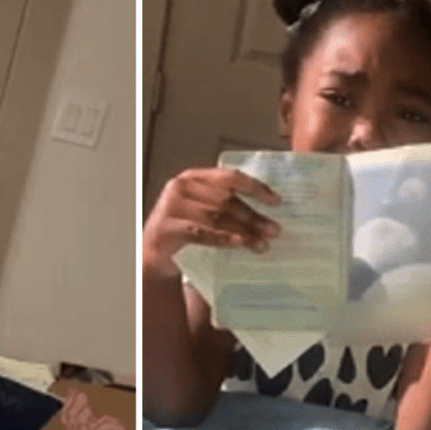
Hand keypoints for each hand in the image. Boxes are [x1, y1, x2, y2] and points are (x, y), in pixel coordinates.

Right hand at [143, 168, 280, 275]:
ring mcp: (171, 206)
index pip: (230, 177)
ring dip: (243, 231)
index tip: (276, 202)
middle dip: (253, 216)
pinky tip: (239, 244)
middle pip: (225, 200)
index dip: (255, 188)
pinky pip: (200, 233)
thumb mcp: (203, 210)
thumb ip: (226, 205)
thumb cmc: (185, 229)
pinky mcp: (167, 228)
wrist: (154, 253)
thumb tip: (268, 218)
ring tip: (261, 244)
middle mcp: (181, 187)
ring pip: (215, 217)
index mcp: (194, 177)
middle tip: (274, 231)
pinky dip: (221, 238)